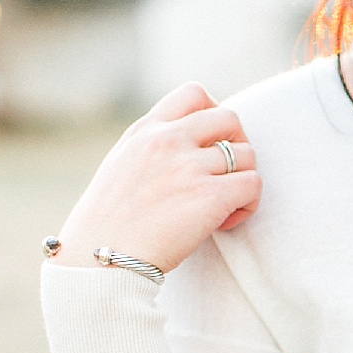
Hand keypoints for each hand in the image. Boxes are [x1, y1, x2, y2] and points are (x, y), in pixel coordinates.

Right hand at [52, 82, 261, 273]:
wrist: (99, 258)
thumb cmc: (108, 224)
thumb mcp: (121, 166)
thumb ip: (151, 148)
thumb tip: (187, 146)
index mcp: (145, 130)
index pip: (194, 94)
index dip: (214, 115)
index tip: (211, 143)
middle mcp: (168, 140)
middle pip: (230, 117)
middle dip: (239, 143)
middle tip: (228, 175)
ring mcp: (189, 166)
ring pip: (247, 154)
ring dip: (244, 180)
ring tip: (224, 206)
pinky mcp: (210, 196)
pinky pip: (253, 184)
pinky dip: (249, 204)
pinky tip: (226, 221)